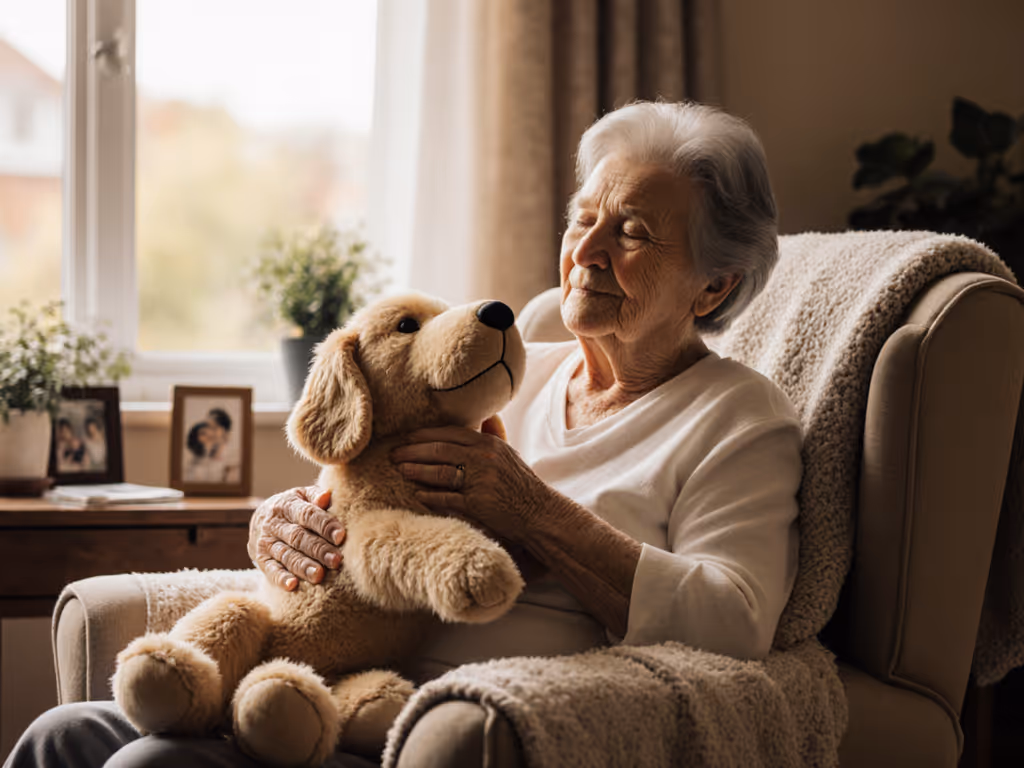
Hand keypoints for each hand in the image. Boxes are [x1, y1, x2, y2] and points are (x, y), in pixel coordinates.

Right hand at [249, 486, 345, 590]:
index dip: (324, 525)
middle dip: (318, 550)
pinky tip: (293, 585)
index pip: (307, 514)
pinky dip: (281, 578)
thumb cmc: (294, 507)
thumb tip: (327, 496)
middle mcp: (274, 523)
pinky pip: (270, 570)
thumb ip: (316, 496)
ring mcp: (265, 542)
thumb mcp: (303, 496)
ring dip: (303, 566)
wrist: (261, 517)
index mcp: (287, 504)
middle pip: (298, 537)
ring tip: (319, 575)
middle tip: (336, 560)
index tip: (341, 536)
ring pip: (286, 555)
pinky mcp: (260, 559)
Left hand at [389, 423, 549, 544]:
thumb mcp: (508, 454)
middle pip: (439, 450)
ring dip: (416, 470)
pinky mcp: (478, 504)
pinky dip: (430, 496)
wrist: (539, 513)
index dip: (425, 434)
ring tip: (399, 469)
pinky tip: (417, 495)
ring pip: (440, 472)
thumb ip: (492, 436)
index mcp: (489, 444)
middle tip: (394, 453)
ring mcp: (480, 481)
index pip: (450, 433)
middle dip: (412, 450)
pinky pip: (447, 499)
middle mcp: (484, 458)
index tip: (407, 436)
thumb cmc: (521, 484)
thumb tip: (484, 416)